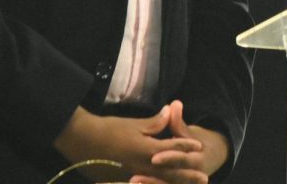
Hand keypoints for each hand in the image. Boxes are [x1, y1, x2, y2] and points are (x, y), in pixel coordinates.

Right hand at [54, 105, 201, 181]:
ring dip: (174, 183)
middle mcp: (141, 166)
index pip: (172, 148)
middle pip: (170, 172)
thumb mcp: (134, 124)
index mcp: (146, 150)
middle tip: (204, 178)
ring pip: (158, 183)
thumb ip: (154, 122)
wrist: (82, 140)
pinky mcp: (121, 183)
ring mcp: (131, 177)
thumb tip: (171, 110)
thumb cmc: (109, 129)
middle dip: (187, 175)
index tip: (200, 147)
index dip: (186, 146)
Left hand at [128, 100, 228, 183]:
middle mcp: (195, 176)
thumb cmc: (199, 142)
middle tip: (135, 176)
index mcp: (199, 160)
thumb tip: (174, 104)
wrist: (214, 158)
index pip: (182, 160)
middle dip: (154, 179)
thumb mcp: (191, 133)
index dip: (169, 158)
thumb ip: (179, 122)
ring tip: (133, 181)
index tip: (154, 157)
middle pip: (173, 179)